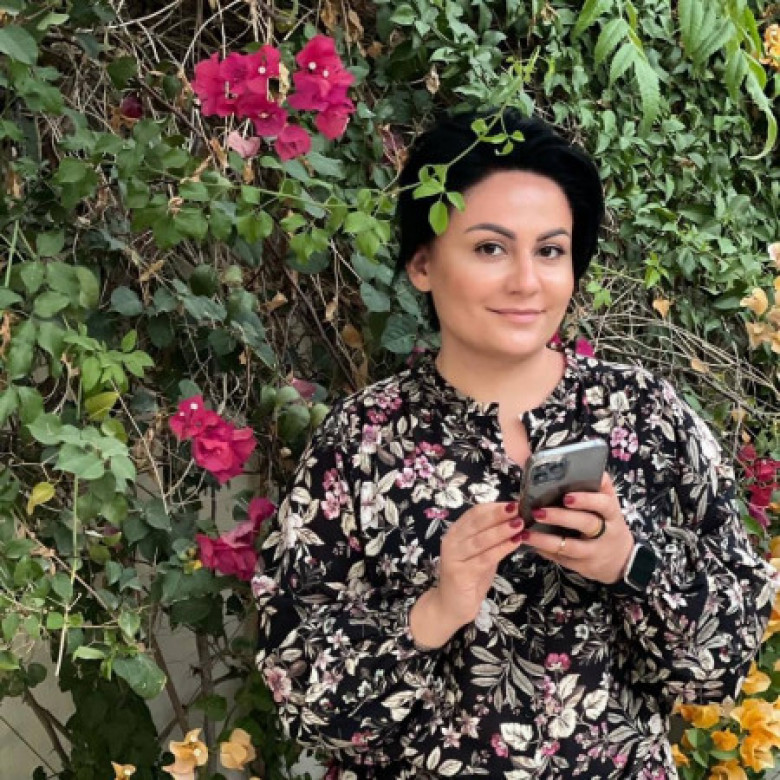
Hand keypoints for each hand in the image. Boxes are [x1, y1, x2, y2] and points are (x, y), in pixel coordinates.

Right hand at [410, 501, 524, 647]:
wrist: (451, 606)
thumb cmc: (469, 577)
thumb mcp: (482, 554)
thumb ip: (493, 538)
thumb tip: (515, 519)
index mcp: (456, 532)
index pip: (475, 512)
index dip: (495, 506)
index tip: (515, 502)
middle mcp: (451, 541)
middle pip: (476, 522)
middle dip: (499, 514)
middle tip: (519, 508)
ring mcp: (453, 557)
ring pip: (481, 539)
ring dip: (502, 530)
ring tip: (520, 523)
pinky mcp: (460, 573)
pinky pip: (485, 558)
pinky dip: (502, 548)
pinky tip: (515, 542)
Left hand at [521, 472, 634, 583]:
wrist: (621, 560)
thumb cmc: (609, 524)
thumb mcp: (609, 505)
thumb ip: (598, 487)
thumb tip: (580, 463)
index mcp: (612, 513)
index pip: (603, 504)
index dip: (586, 500)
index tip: (567, 496)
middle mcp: (605, 533)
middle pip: (585, 523)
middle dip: (560, 517)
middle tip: (539, 511)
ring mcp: (594, 552)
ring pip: (570, 546)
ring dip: (545, 540)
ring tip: (526, 532)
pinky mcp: (582, 566)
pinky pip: (561, 559)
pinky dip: (544, 551)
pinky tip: (530, 543)